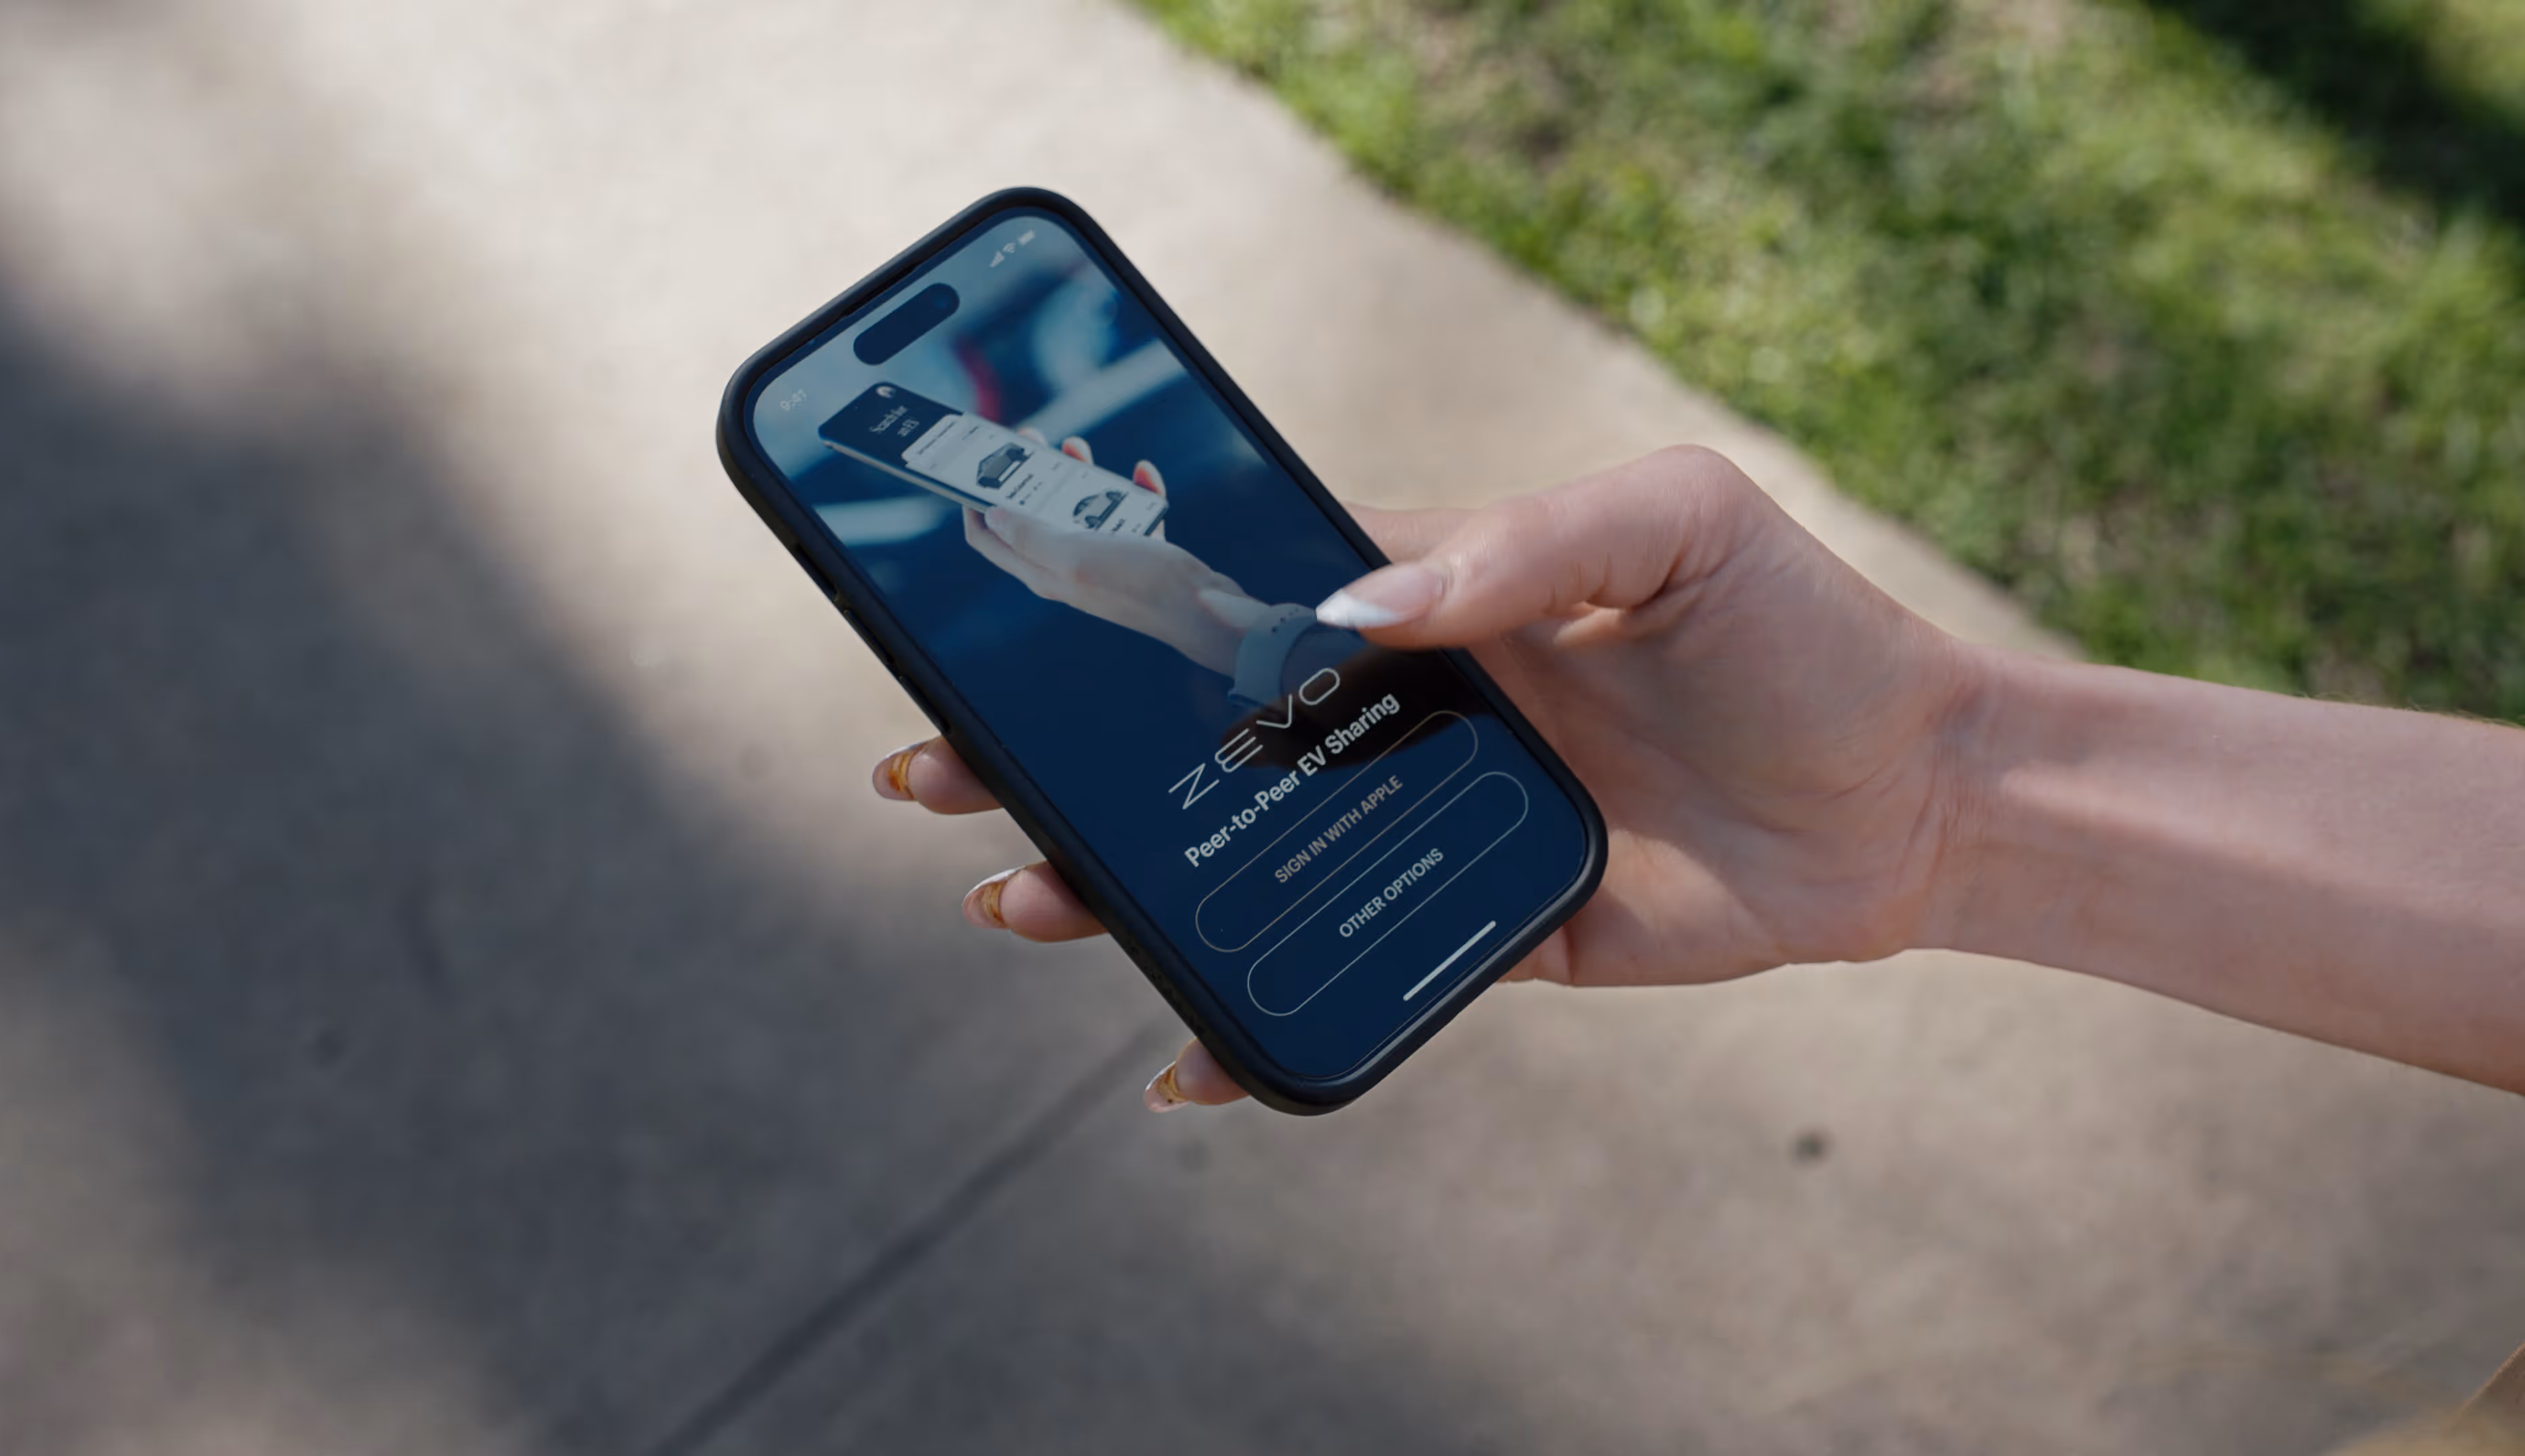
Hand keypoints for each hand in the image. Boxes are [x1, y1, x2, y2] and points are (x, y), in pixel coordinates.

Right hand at [880, 447, 1984, 1108]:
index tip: (1002, 609)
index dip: (1119, 599)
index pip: (1241, 586)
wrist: (1920, 797)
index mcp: (1428, 592)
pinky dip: (1261, 1021)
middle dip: (1060, 750)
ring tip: (1020, 897)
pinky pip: (1350, 973)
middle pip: (1199, 733)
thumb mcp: (1672, 525)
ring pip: (1246, 858)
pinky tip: (1184, 1060)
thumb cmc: (1800, 628)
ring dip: (1124, 880)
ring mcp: (1434, 824)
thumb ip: (1515, 547)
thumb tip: (1349, 606)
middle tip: (936, 768)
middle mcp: (1409, 709)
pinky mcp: (1483, 932)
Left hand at [960, 434, 1271, 675]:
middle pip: (1032, 516)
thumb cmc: (1139, 584)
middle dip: (1027, 476)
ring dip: (1076, 476)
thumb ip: (1030, 536)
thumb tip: (993, 515)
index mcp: (1043, 571)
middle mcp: (1067, 566)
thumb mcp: (1075, 555)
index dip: (974, 502)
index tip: (976, 465)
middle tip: (1033, 439)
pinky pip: (1127, 513)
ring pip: (1078, 509)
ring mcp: (1102, 559)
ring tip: (1079, 448)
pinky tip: (1141, 474)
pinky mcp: (1137, 553)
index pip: (989, 539)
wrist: (1202, 609)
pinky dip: (1131, 490)